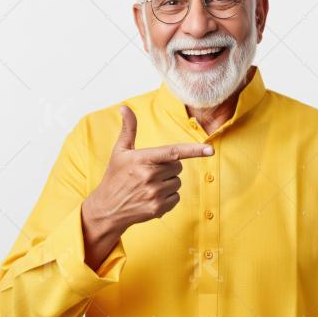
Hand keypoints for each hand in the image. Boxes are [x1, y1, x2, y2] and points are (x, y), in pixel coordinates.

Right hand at [82, 105, 213, 232]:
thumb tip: (124, 107)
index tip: (210, 150)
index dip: (194, 150)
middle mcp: (149, 176)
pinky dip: (168, 197)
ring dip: (168, 182)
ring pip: (177, 182)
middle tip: (150, 172)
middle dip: (169, 167)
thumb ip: (128, 129)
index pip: (173, 152)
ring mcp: (154, 193)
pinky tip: (152, 197)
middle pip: (178, 167)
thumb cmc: (115, 176)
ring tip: (149, 185)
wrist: (107, 209)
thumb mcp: (120, 152)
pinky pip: (176, 197)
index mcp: (142, 159)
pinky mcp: (158, 208)